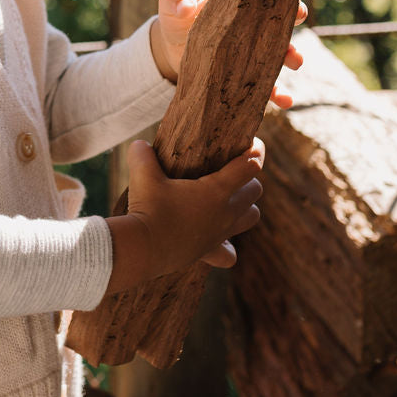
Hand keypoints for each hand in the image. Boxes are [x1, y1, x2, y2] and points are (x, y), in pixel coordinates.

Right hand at [105, 138, 264, 291]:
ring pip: (250, 218)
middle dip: (247, 179)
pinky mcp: (209, 252)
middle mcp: (225, 213)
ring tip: (227, 202)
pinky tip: (216, 240)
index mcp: (217, 190)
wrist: (142, 249)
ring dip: (245, 207)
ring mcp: (220, 234)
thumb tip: (140, 144)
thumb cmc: (147, 209)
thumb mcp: (143, 177)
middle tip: (228, 172)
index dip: (256, 150)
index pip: (251, 165)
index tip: (252, 142)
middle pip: (254, 191)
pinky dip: (228, 247)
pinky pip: (230, 254)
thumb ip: (143, 156)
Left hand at [149, 0, 307, 107]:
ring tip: (295, 66)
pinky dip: (277, 95)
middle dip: (292, 41)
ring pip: (277, 60)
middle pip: (280, 33)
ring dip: (290, 63)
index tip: (297, 11)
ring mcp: (250, 56)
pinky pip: (265, 88)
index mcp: (240, 7)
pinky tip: (284, 101)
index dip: (287, 4)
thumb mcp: (172, 4)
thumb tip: (185, 7)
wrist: (171, 47)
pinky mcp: (243, 79)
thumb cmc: (177, 18)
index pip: (269, 2)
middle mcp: (252, 31)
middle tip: (295, 51)